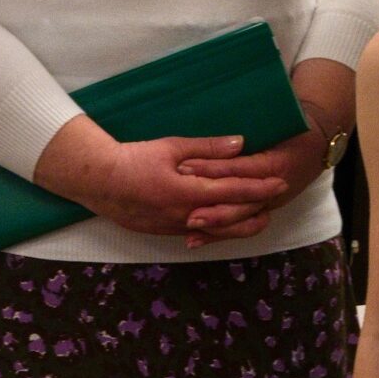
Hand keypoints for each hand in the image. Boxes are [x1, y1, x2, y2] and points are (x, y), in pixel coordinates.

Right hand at [34, 119, 288, 239]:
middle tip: (279, 200)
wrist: (97, 182)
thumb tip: (241, 143)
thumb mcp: (172, 147)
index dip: (260, 187)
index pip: (233, 191)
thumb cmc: (134, 159)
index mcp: (188, 192)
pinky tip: (227, 228)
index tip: (281, 182)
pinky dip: (217, 231)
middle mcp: (184, 215)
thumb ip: (209, 148)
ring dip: (241, 225)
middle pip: (230, 217)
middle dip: (257, 208)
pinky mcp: (163, 232)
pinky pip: (198, 234)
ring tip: (261, 219)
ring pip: (216, 231)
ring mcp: (173, 227)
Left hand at [176, 119, 329, 247]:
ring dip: (215, 228)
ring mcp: (271, 202)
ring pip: (242, 221)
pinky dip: (219, 235)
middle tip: (186, 211)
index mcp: (277, 164)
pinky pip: (241, 226)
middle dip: (214, 210)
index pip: (241, 169)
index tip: (183, 167)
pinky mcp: (264, 209)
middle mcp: (276, 188)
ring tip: (189, 228)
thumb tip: (232, 140)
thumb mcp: (280, 122)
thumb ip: (255, 131)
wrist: (318, 144)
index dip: (213, 169)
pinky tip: (195, 240)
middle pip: (243, 204)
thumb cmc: (296, 130)